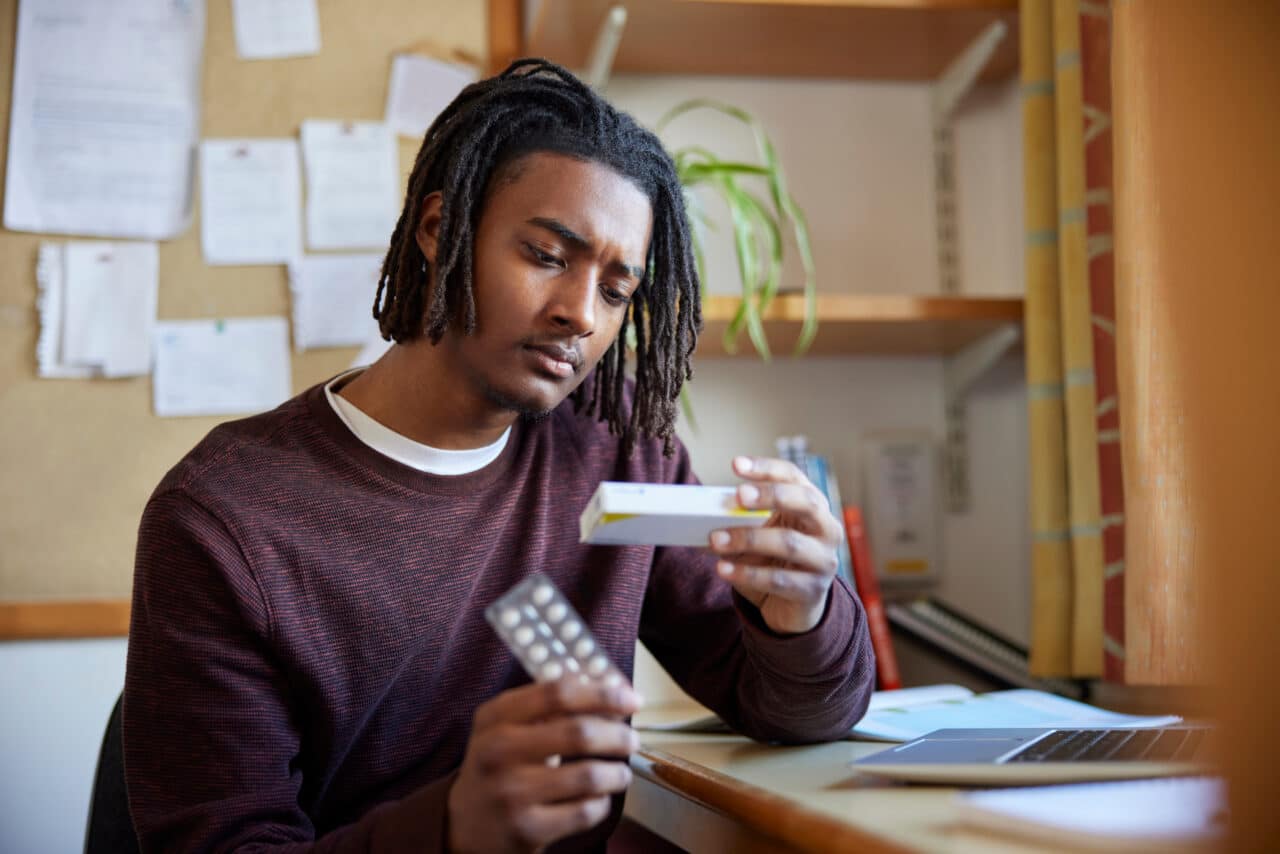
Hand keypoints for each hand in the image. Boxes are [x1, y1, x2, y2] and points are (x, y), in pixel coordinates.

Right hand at [447, 679, 641, 852]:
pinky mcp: (525, 829)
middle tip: (632, 739)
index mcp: (495, 717)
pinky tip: (598, 798)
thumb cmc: (499, 765)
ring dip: (616, 773)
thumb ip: (549, 706)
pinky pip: (584, 811)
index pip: (558, 693)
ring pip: (588, 775)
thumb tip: (614, 691)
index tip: (632, 698)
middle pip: (579, 733)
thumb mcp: (505, 727)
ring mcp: (511, 793)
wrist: (464, 825)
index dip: (602, 693)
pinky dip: (601, 802)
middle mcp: (498, 751)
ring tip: (619, 773)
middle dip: (618, 735)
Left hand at [708, 455, 841, 634]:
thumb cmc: (774, 560)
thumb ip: (741, 521)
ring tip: (716, 539)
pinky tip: (723, 569)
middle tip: (737, 496)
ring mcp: (823, 560)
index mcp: (812, 504)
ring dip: (749, 539)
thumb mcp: (760, 534)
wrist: (793, 606)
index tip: (736, 465)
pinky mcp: (813, 591)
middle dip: (770, 496)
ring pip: (789, 543)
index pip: (793, 476)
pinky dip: (748, 573)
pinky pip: (779, 580)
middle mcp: (826, 528)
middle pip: (805, 502)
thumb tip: (701, 517)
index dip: (766, 468)